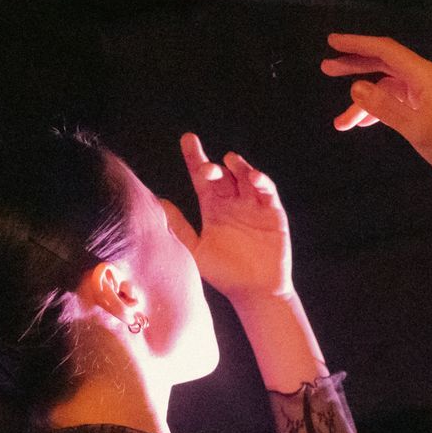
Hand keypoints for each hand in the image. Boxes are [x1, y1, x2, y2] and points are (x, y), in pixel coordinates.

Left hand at [171, 133, 293, 302]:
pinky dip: (262, 182)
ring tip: (231, 161)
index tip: (188, 140)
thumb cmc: (225, 274)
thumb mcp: (196, 250)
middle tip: (206, 168)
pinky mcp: (273, 213)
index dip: (195, 157)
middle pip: (224, 173)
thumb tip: (158, 202)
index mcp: (213, 208)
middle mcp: (233, 203)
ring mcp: (254, 207)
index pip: (202, 177)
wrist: (255, 292)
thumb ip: (179, 227)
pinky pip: (268, 192)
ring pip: (246, 177)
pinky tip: (253, 178)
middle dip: (214, 166)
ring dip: (240, 166)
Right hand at [320, 33, 431, 190]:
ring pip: (390, 88)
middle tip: (326, 68)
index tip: (332, 42)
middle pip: (385, 63)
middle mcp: (430, 78)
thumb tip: (356, 88)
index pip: (386, 50)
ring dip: (366, 102)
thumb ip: (385, 107)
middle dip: (355, 66)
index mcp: (427, 76)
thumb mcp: (416, 129)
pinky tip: (366, 124)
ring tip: (342, 123)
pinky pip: (401, 101)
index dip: (357, 44)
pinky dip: (383, 109)